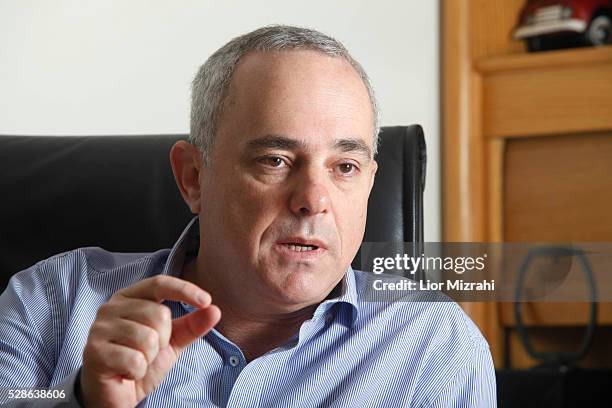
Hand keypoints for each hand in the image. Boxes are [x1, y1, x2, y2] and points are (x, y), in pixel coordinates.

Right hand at [80, 275, 220, 407]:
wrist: (114, 394)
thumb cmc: (140, 361)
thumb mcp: (171, 341)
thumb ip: (192, 325)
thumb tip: (215, 310)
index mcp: (129, 297)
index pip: (159, 283)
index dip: (185, 290)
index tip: (206, 300)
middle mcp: (110, 307)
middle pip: (159, 314)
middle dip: (163, 339)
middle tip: (148, 352)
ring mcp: (99, 329)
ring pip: (148, 338)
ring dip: (150, 357)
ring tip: (136, 361)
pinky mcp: (94, 352)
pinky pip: (135, 360)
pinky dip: (138, 371)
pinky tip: (126, 372)